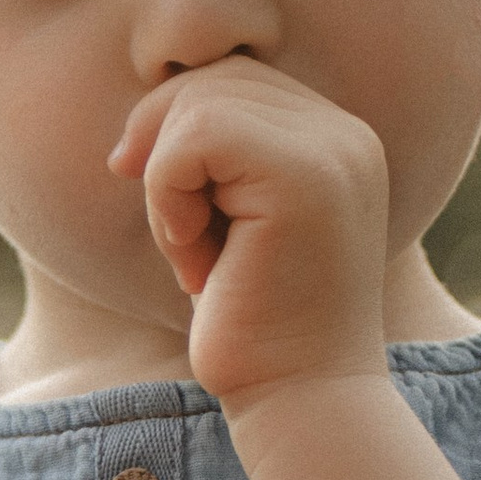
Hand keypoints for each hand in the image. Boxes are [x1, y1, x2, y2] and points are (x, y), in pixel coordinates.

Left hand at [110, 55, 390, 406]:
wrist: (299, 398)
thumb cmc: (254, 327)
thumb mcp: (226, 227)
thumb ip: (211, 161)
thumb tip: (135, 128)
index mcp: (334, 140)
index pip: (232, 81)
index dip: (175, 136)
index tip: (173, 214)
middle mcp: (345, 134)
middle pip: (212, 80)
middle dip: (164, 154)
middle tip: (181, 237)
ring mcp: (332, 150)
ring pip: (197, 105)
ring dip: (166, 187)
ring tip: (195, 254)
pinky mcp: (304, 177)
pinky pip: (191, 140)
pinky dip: (167, 198)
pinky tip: (197, 260)